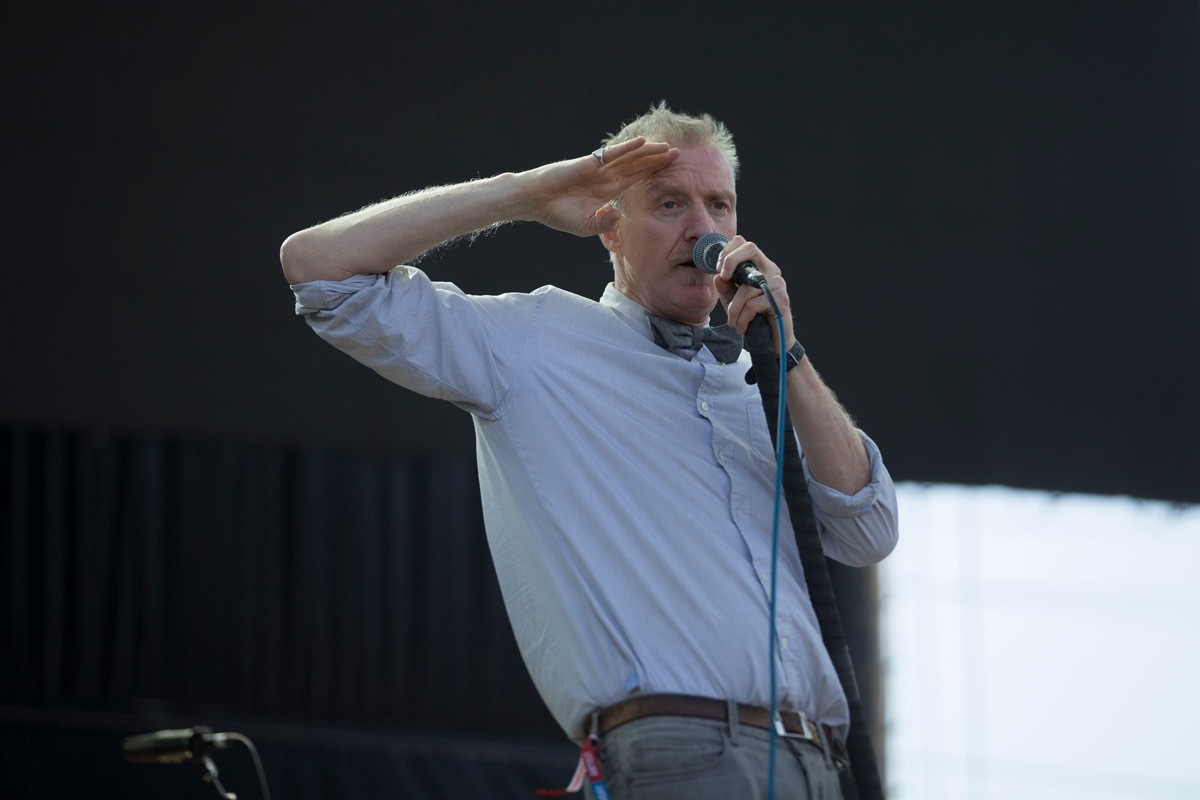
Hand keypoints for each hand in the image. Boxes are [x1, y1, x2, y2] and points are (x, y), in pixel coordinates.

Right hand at [517, 137, 678, 236]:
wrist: (536, 202)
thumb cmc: (559, 213)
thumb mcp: (587, 226)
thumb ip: (605, 223)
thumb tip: (618, 214)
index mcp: (607, 191)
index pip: (636, 179)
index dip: (653, 174)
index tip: (671, 171)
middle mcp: (606, 177)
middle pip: (637, 166)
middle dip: (657, 161)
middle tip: (679, 155)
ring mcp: (598, 169)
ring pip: (629, 158)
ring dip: (647, 152)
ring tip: (667, 148)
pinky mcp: (588, 164)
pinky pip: (611, 155)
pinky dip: (626, 149)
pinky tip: (641, 143)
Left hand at [715, 236, 794, 352]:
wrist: (771, 342)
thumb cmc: (753, 318)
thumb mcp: (732, 300)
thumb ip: (725, 287)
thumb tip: (717, 277)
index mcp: (759, 266)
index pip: (744, 244)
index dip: (728, 250)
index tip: (718, 268)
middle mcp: (770, 270)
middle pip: (750, 248)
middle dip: (730, 260)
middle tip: (722, 277)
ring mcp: (777, 283)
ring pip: (746, 288)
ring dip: (733, 309)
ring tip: (733, 322)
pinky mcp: (780, 299)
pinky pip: (753, 305)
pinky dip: (742, 318)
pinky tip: (742, 327)